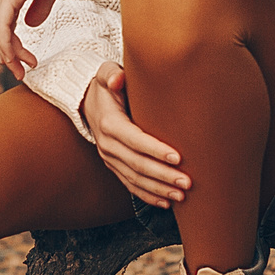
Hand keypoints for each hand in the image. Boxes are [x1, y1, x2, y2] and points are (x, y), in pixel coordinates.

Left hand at [0, 0, 68, 78]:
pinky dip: (7, 45)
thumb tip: (31, 26)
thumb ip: (39, 8)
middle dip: (10, 54)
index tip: (23, 62)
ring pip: (0, 33)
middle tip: (22, 71)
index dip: (12, 45)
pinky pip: (3, 27)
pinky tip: (14, 57)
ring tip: (23, 69)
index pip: (5, 25)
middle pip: (0, 32)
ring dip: (10, 54)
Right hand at [82, 62, 189, 207]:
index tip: (178, 157)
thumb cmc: (106, 86)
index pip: (135, 140)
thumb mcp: (105, 73)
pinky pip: (130, 185)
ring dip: (159, 189)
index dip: (155, 150)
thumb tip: (118, 79)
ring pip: (135, 179)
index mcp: (109, 123)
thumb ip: (111, 74)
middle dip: (163, 175)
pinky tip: (166, 202)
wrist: (87, 102)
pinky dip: (147, 195)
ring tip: (182, 195)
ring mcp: (110, 159)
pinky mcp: (114, 166)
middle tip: (187, 182)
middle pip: (137, 164)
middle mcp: (107, 145)